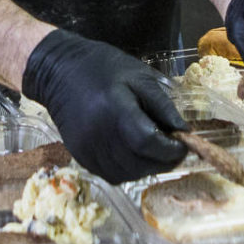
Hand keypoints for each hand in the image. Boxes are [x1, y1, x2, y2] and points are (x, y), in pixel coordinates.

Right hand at [22, 30, 188, 183]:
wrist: (58, 72)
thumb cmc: (103, 69)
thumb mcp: (139, 77)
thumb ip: (162, 106)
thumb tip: (184, 131)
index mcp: (115, 109)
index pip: (148, 142)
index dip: (171, 149)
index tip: (184, 143)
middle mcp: (98, 135)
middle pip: (140, 163)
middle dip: (164, 161)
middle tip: (174, 149)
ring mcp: (86, 149)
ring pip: (127, 174)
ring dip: (147, 168)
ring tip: (155, 151)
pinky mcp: (80, 157)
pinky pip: (112, 174)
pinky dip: (129, 169)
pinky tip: (135, 154)